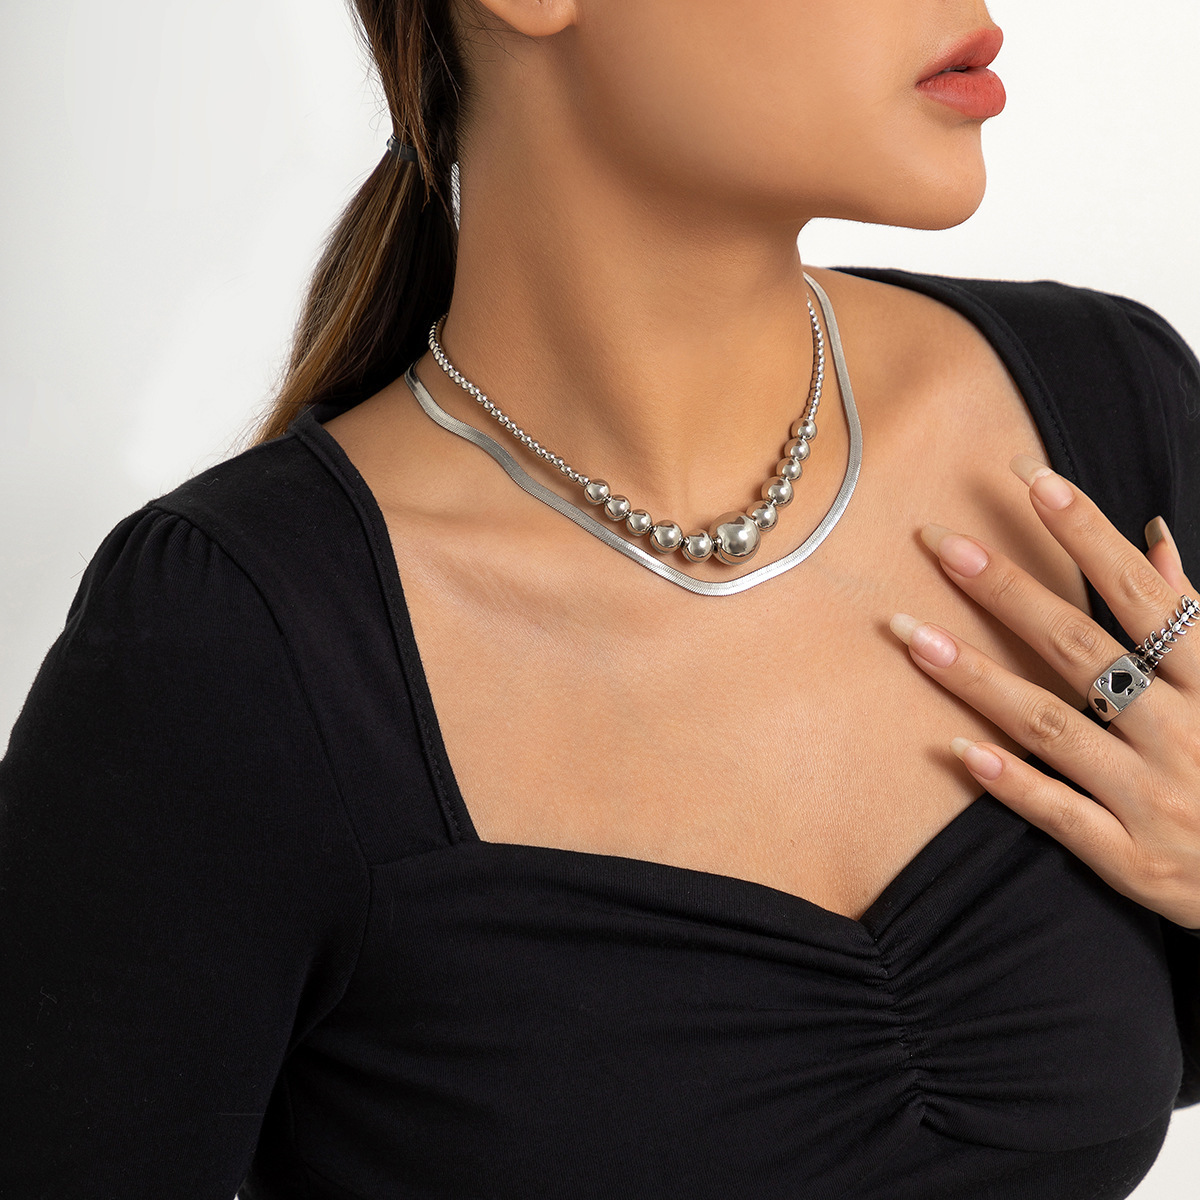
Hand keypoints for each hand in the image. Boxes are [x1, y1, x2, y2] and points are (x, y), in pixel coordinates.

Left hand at [887, 454, 1199, 929]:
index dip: (1088, 535)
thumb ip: (1194, 618)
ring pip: (1052, 726)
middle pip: (1082, 649)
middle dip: (1008, 591)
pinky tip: (956, 749)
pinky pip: (1061, 815)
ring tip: (911, 635)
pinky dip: (1012, 781)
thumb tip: (1155, 537)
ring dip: (978, 678)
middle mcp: (1183, 735)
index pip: (1144, 596)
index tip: (1032, 479)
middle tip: (940, 544)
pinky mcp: (1131, 859)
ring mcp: (1154, 798)